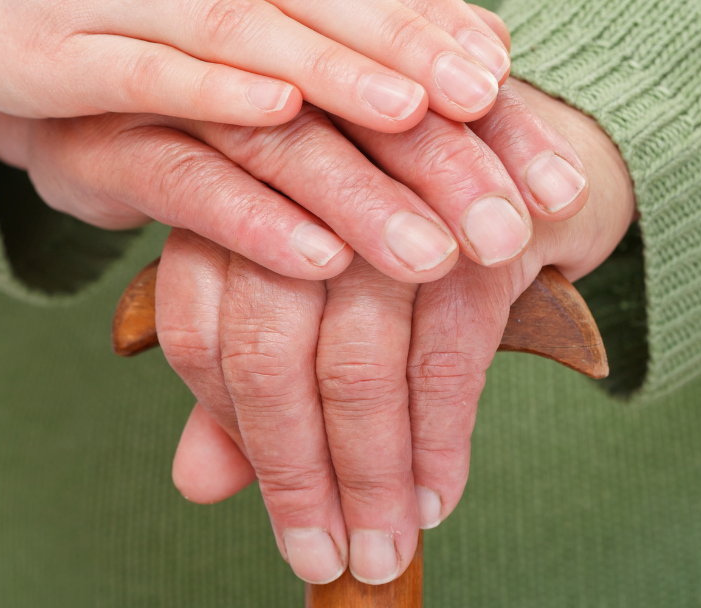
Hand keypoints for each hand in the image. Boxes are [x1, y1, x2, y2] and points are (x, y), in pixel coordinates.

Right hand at [0, 0, 587, 282]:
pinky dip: (217, 95)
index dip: (422, 6)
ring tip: (414, 121)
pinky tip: (283, 123)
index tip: (499, 70)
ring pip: (237, 26)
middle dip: (400, 43)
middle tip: (485, 106)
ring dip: (330, 74)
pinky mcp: (54, 47)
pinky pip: (146, 74)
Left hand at [156, 80, 634, 583]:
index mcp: (222, 193)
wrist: (506, 141)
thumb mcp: (309, 290)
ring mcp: (378, 190)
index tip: (283, 515)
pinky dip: (441, 433)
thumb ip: (250, 377)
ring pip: (357, 358)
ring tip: (388, 544)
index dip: (238, 437)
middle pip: (269, 350)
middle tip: (333, 559)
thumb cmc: (387, 228)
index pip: (196, 332)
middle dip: (302, 473)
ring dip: (375, 470)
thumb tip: (194, 485)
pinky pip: (445, 346)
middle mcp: (284, 181)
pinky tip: (439, 493)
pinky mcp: (473, 207)